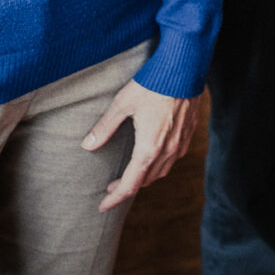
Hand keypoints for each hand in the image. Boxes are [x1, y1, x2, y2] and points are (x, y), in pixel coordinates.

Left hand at [82, 82, 200, 212]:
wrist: (184, 68)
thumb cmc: (152, 84)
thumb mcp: (122, 104)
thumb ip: (105, 127)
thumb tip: (87, 145)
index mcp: (149, 148)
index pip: (130, 185)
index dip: (115, 198)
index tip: (103, 206)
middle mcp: (167, 152)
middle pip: (145, 181)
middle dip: (127, 186)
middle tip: (111, 186)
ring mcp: (180, 144)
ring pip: (160, 172)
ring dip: (144, 177)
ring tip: (130, 173)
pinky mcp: (188, 135)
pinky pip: (172, 159)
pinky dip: (158, 164)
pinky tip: (151, 155)